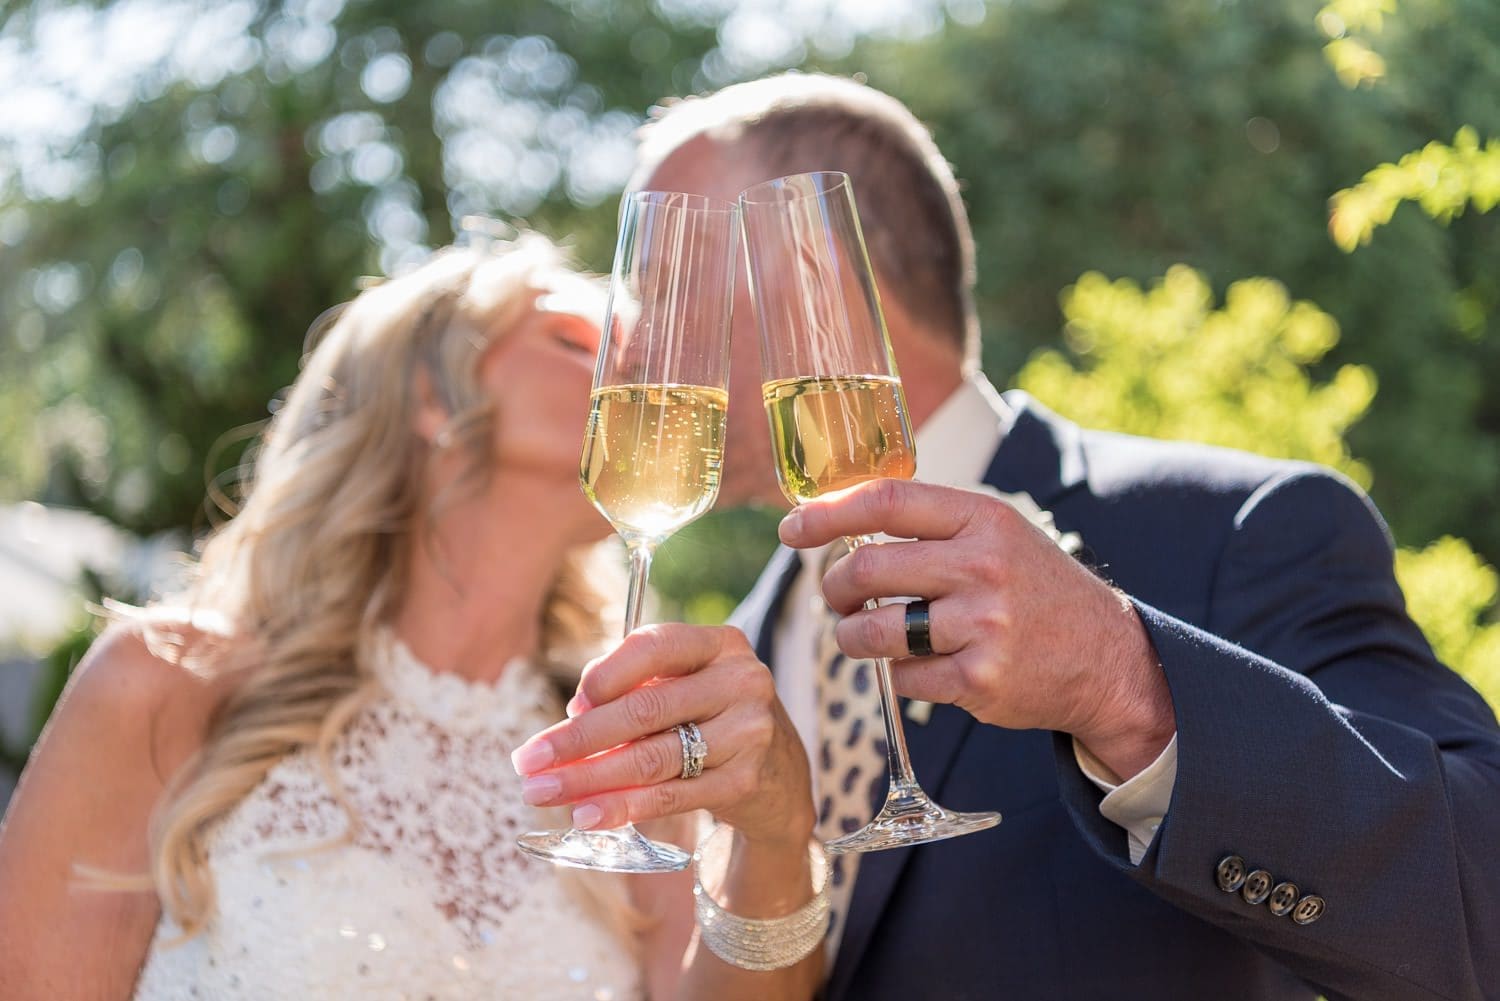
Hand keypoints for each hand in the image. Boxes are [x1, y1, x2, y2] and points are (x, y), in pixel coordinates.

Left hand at [510, 624, 814, 847]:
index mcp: (720, 644)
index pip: (653, 646)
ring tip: (541, 793)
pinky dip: (623, 807)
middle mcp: (741, 681)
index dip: (604, 674)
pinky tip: (586, 816)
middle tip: (527, 761)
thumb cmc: (711, 719)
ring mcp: (748, 732)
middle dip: (575, 739)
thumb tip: (571, 717)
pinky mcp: (745, 781)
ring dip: (588, 779)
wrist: (780, 777)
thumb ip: (635, 689)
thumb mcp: (685, 686)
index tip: (568, 706)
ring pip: (651, 758)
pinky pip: (671, 795)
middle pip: (644, 710)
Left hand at [779, 478, 1175, 779]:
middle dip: (834, 588)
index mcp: (982, 519)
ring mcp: (982, 625)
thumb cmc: (1035, 590)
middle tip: (835, 598)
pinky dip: (897, 675)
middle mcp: (982, 566)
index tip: (792, 528)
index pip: (887, 501)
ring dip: (850, 638)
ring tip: (857, 637)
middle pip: (867, 570)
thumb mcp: (998, 537)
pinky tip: (919, 666)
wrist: (1107, 659)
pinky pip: (903, 677)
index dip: (828, 513)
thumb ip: (931, 527)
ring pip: (873, 631)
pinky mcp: (980, 678)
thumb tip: (839, 523)